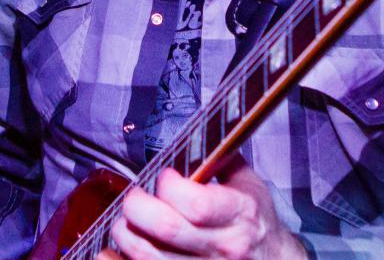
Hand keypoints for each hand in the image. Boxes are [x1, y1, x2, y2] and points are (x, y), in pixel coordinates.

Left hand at [102, 163, 305, 259]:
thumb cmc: (255, 220)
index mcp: (240, 215)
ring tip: (126, 220)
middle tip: (135, 197)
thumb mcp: (248, 184)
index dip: (171, 186)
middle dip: (138, 206)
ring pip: (148, 256)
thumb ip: (219, 160)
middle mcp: (222, 247)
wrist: (273, 259)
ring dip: (126, 233)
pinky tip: (111, 250)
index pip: (198, 205)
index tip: (164, 176)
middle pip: (167, 229)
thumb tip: (189, 137)